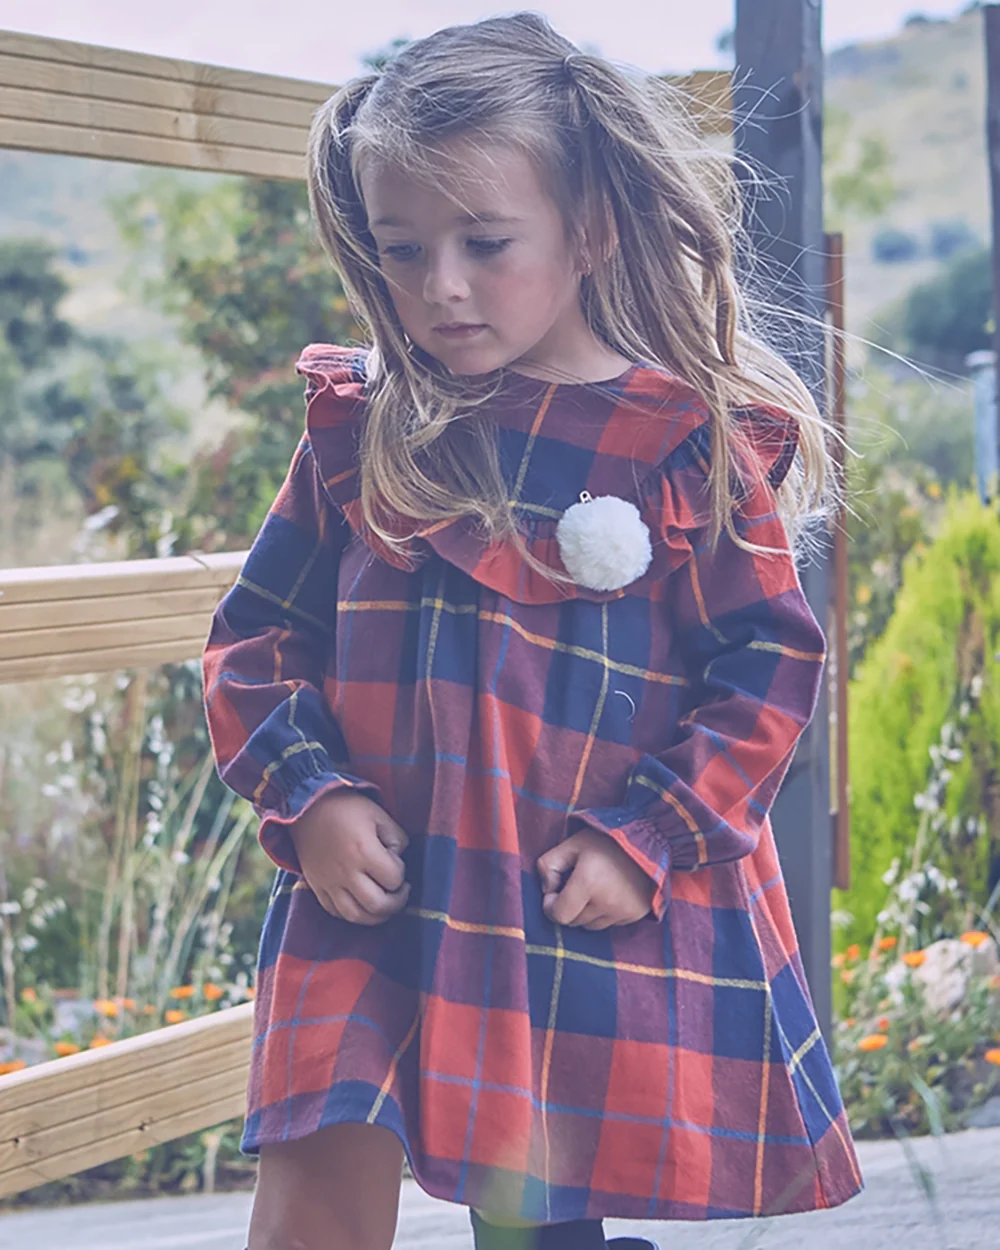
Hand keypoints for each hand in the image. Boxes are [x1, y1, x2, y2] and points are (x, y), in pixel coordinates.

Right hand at [289, 791, 409, 925]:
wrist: (306, 806)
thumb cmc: (346, 807)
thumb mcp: (379, 814)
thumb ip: (397, 839)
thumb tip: (399, 860)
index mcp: (363, 851)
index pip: (394, 879)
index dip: (402, 874)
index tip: (397, 862)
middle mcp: (346, 871)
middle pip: (377, 905)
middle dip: (396, 903)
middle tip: (400, 891)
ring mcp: (329, 882)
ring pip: (356, 916)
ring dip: (375, 916)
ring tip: (384, 903)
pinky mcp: (316, 886)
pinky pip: (335, 912)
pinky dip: (352, 913)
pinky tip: (361, 903)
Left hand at [536, 829, 653, 928]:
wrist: (647, 840)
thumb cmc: (606, 840)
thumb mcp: (571, 844)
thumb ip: (548, 864)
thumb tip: (547, 890)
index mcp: (588, 883)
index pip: (560, 915)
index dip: (550, 906)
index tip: (554, 891)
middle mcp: (606, 902)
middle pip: (574, 921)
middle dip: (569, 906)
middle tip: (576, 884)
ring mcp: (623, 911)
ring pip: (592, 925)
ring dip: (587, 911)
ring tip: (595, 887)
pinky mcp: (636, 914)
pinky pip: (610, 923)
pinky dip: (605, 913)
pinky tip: (610, 891)